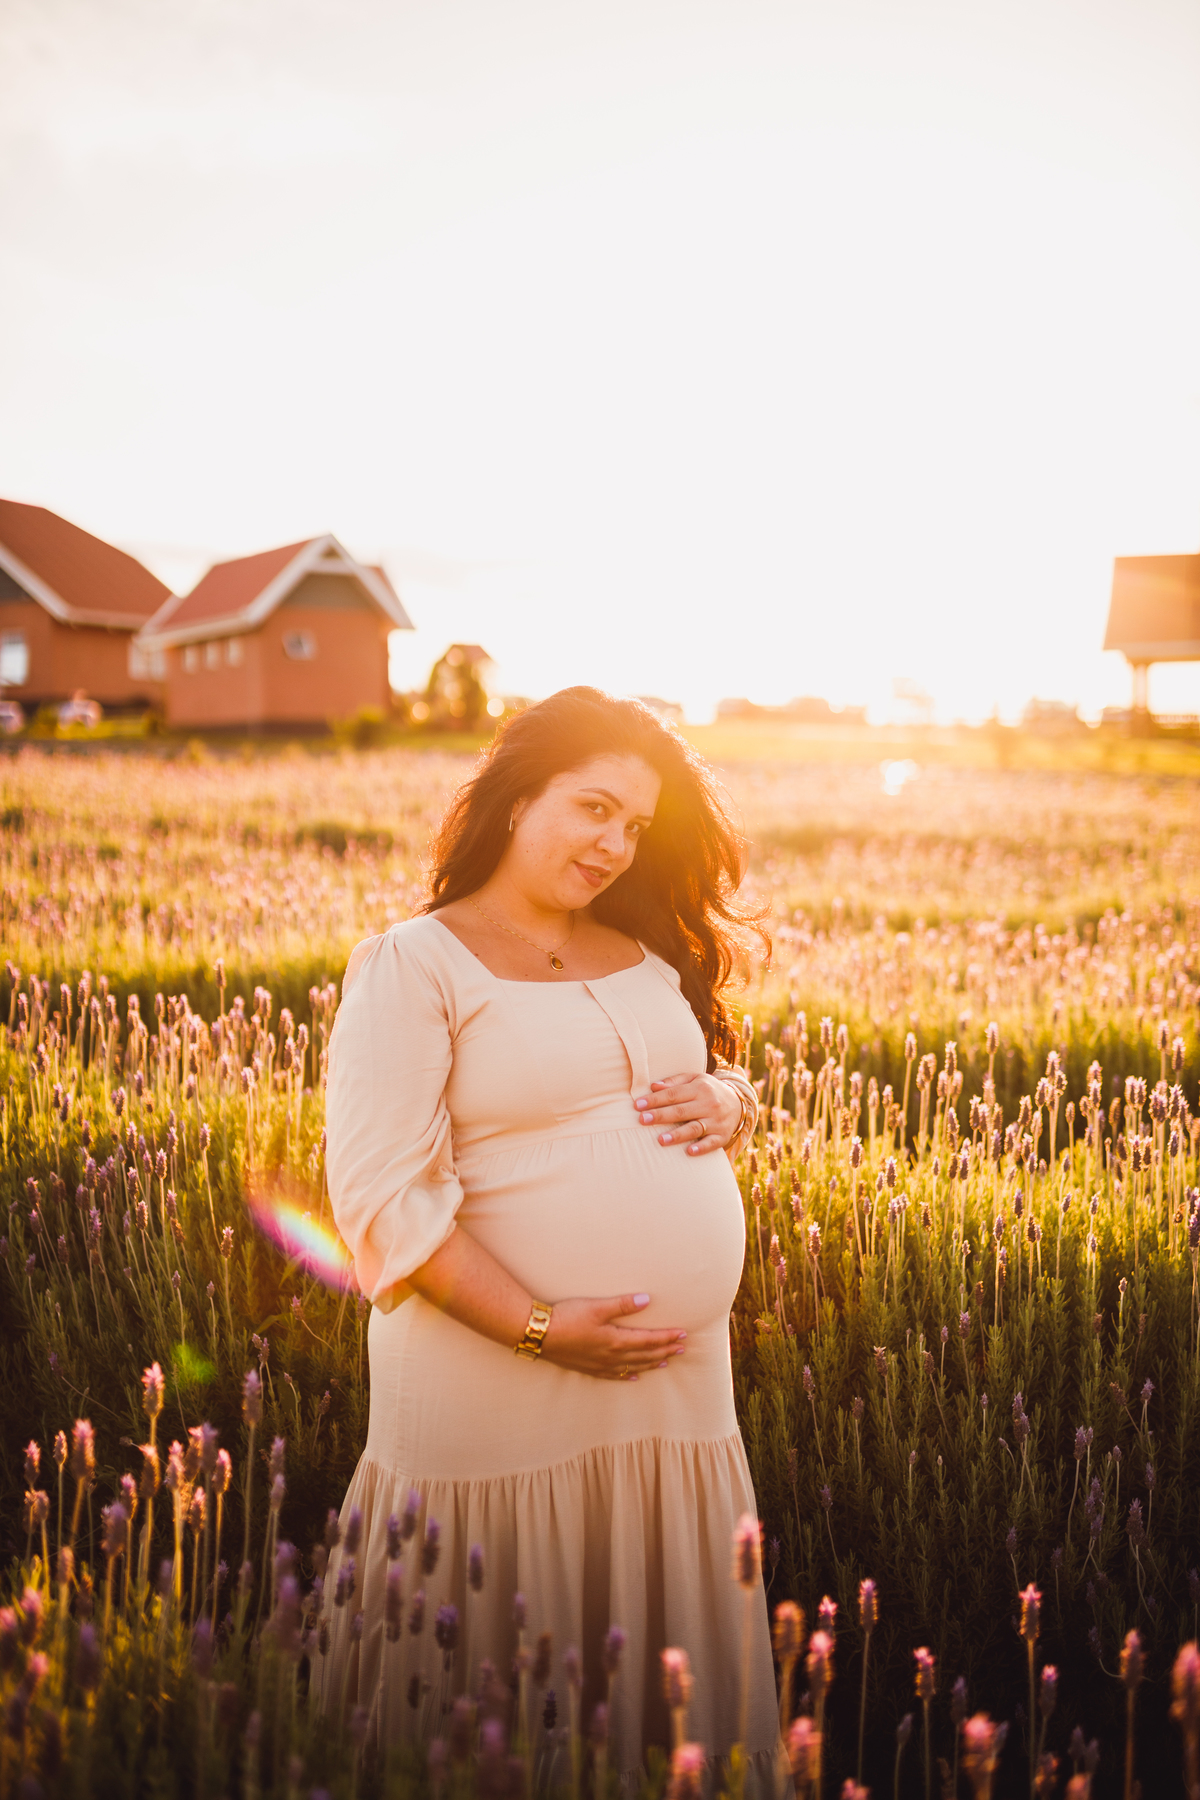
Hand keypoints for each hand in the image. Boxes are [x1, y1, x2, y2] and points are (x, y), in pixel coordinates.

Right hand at [540, 1293, 686, 1380]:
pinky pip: (614, 1375)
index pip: (649, 1340)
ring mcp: (600, 1364)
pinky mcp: (588, 1367)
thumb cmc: (567, 1317)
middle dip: (664, 1351)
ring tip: (665, 1362)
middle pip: (644, 1355)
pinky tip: (633, 1376)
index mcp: (616, 1340)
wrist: (540, 1334)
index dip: (667, 1338)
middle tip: (681, 1349)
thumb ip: (623, 1304)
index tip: (683, 1335)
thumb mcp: (596, 1307)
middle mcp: (611, 1356)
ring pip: (632, 1366)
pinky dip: (627, 1375)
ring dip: (650, 1364)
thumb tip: (647, 1300)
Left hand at [634, 1072, 741, 1154]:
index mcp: (699, 1088)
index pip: (673, 1094)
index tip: (637, 1105)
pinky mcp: (722, 1135)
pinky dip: (702, 1147)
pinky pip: (712, 1143)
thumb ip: (675, 1082)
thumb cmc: (708, 1090)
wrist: (738, 1102)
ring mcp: (716, 1121)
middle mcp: (708, 1104)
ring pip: (695, 1128)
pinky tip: (689, 1151)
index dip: (655, 1100)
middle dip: (660, 1115)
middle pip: (681, 1111)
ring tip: (660, 1140)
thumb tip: (653, 1086)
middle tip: (642, 1120)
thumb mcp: (695, 1079)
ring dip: (678, 1134)